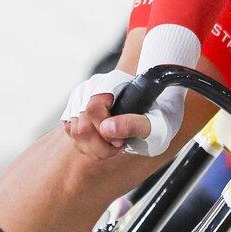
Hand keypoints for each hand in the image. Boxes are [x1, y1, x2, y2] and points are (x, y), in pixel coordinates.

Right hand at [60, 70, 184, 156]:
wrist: (158, 112)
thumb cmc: (160, 117)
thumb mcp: (156, 125)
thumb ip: (134, 125)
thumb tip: (107, 129)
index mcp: (114, 84)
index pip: (93, 108)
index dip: (104, 131)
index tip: (120, 142)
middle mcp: (93, 88)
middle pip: (81, 125)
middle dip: (99, 145)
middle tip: (118, 146)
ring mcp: (82, 98)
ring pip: (73, 131)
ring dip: (93, 147)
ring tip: (113, 144)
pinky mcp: (75, 109)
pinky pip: (70, 132)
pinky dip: (86, 145)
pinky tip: (102, 142)